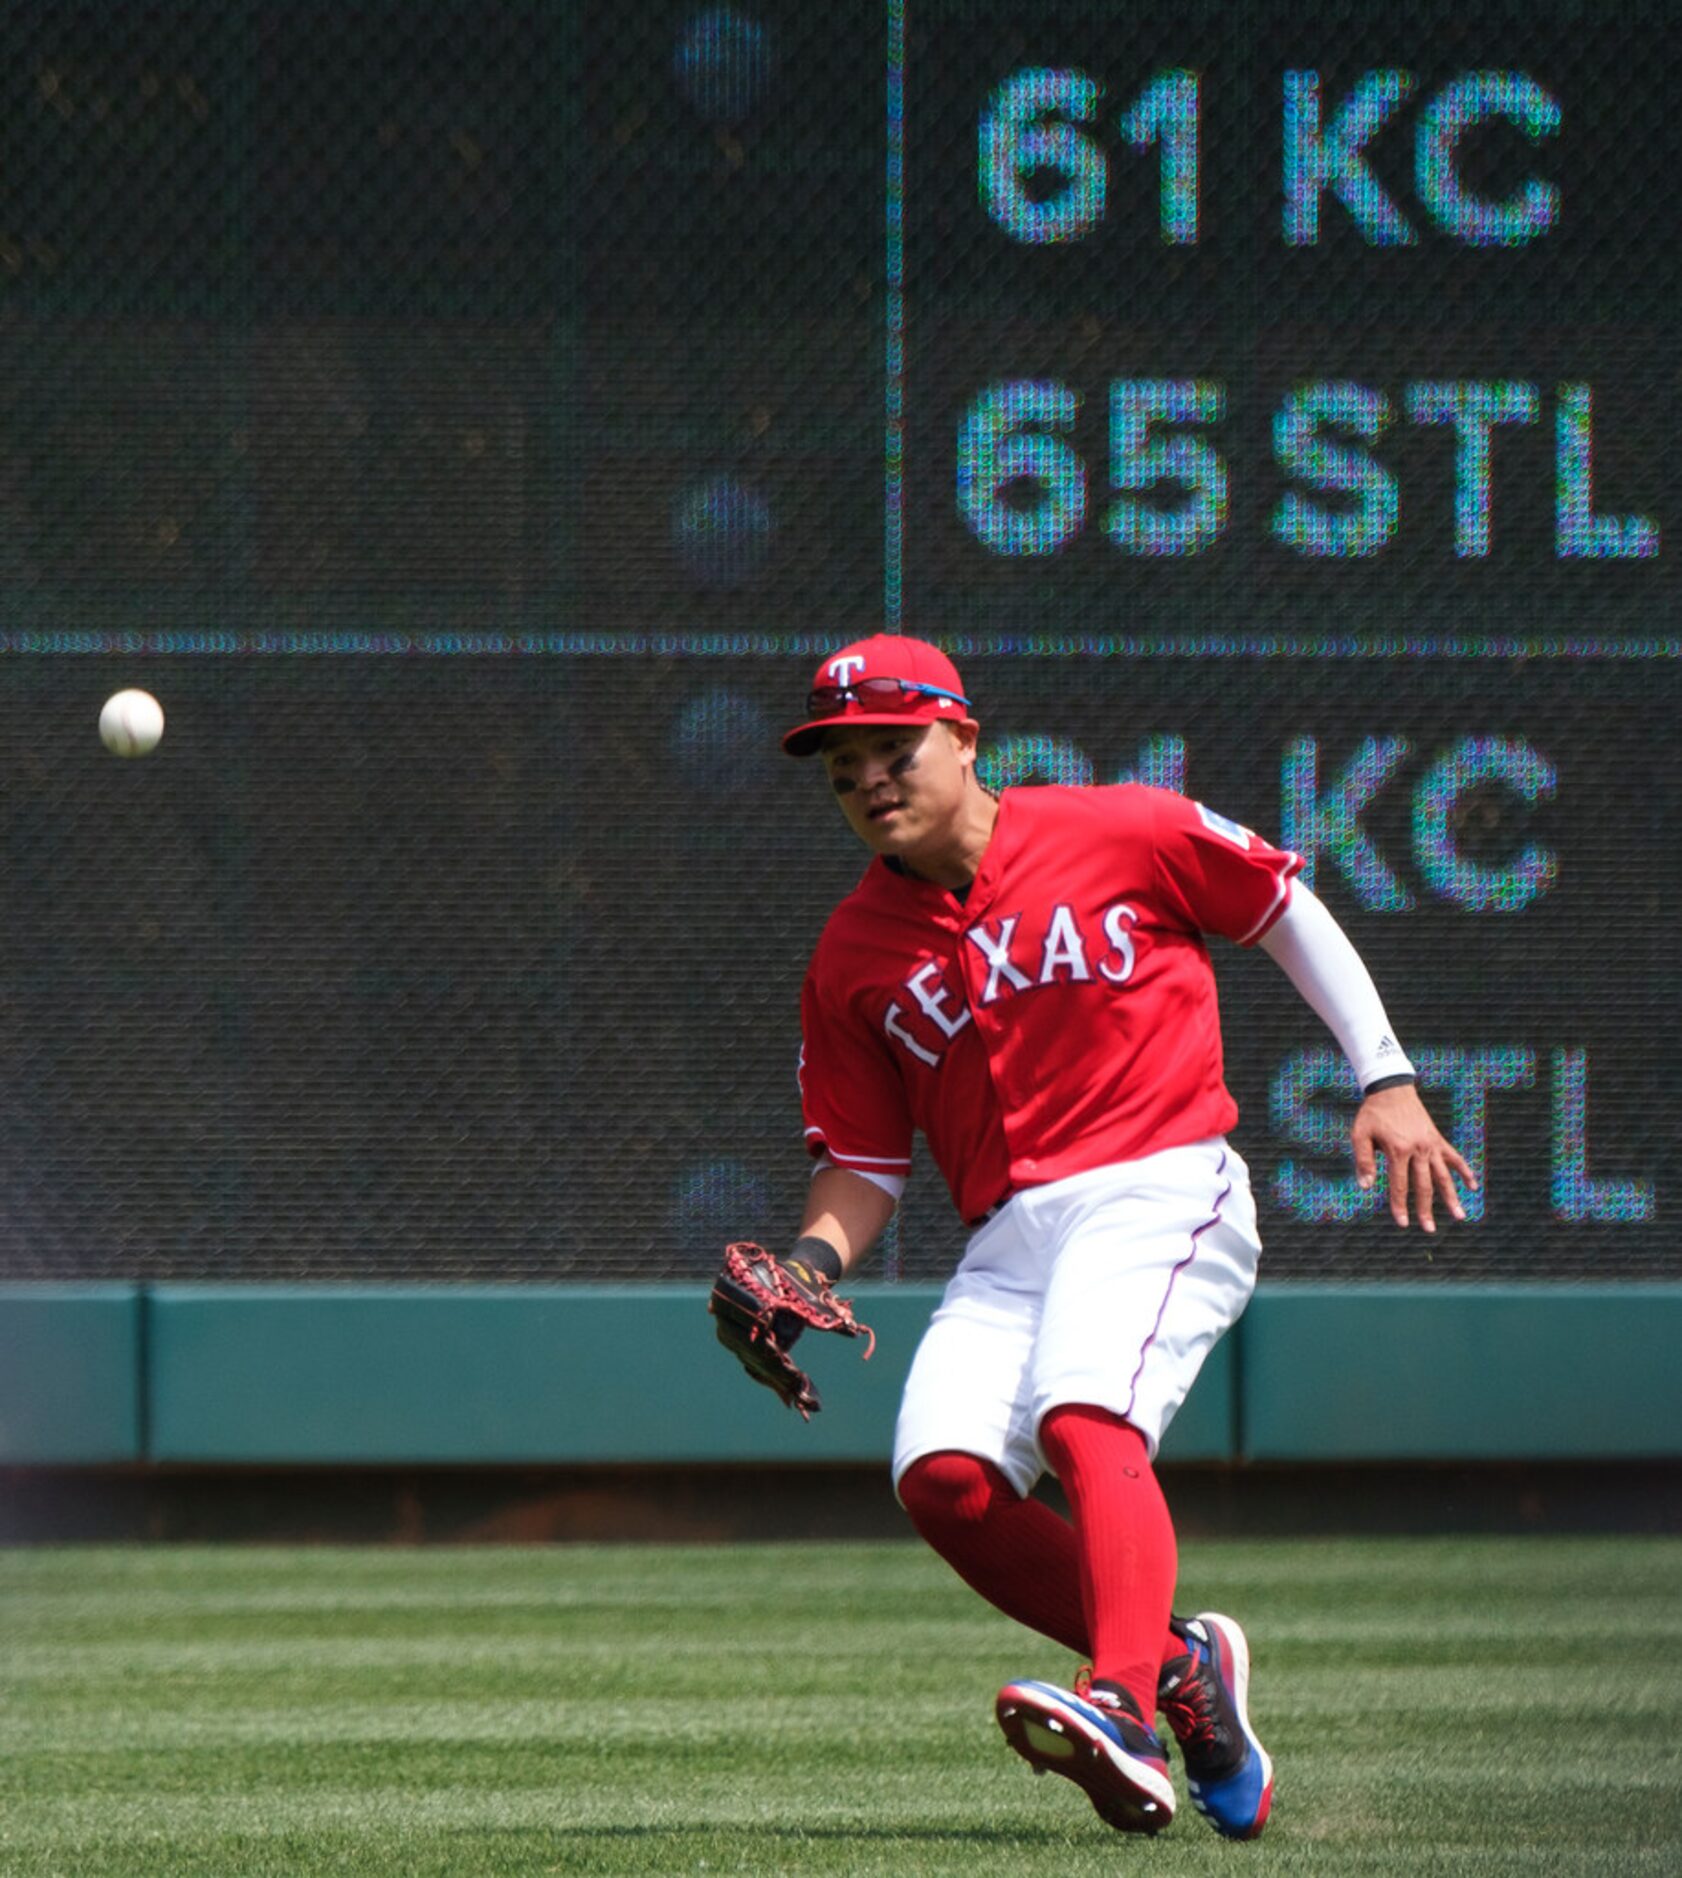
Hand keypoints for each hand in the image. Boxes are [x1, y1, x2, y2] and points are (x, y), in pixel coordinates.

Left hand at [1351, 1083, 1477, 1232]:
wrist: (1391, 1089)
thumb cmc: (1372, 1114)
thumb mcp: (1360, 1135)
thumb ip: (1363, 1161)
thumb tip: (1366, 1188)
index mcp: (1398, 1149)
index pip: (1399, 1185)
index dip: (1400, 1205)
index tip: (1403, 1223)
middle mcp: (1419, 1149)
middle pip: (1424, 1185)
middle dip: (1426, 1209)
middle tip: (1429, 1229)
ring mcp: (1431, 1144)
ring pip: (1444, 1176)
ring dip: (1452, 1197)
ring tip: (1460, 1217)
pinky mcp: (1438, 1139)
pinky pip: (1454, 1157)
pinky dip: (1464, 1171)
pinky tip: (1473, 1186)